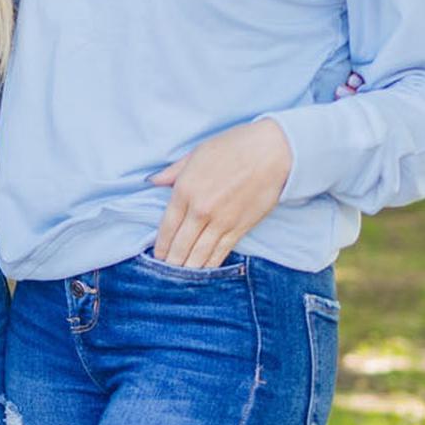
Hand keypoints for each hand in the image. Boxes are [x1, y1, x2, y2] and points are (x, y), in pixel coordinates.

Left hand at [150, 120, 291, 268]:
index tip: (157, 257)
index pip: (166, 228)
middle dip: (171, 262)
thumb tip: (152, 180)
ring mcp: (220, 222)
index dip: (161, 246)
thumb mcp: (197, 153)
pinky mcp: (239, 228)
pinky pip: (220, 253)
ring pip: (199, 254)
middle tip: (166, 273)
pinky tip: (203, 271)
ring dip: (188, 268)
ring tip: (181, 277)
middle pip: (180, 246)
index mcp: (185, 190)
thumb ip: (173, 171)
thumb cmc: (234, 146)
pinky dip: (210, 265)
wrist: (272, 151)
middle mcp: (200, 210)